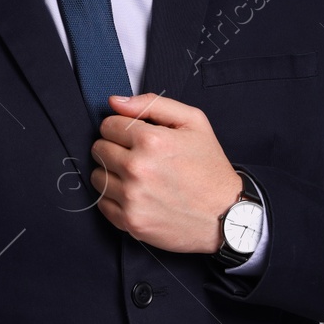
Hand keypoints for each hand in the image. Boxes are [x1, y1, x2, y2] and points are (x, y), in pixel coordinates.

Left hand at [90, 93, 243, 252]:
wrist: (227, 215)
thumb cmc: (209, 168)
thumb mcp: (193, 122)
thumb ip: (152, 104)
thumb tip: (115, 101)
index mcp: (151, 141)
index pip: (108, 125)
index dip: (121, 128)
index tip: (134, 137)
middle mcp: (138, 169)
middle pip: (98, 149)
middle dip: (114, 148)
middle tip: (136, 156)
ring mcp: (133, 198)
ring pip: (97, 176)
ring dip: (112, 174)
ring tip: (136, 177)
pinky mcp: (130, 222)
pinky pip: (102, 202)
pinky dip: (114, 198)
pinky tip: (135, 195)